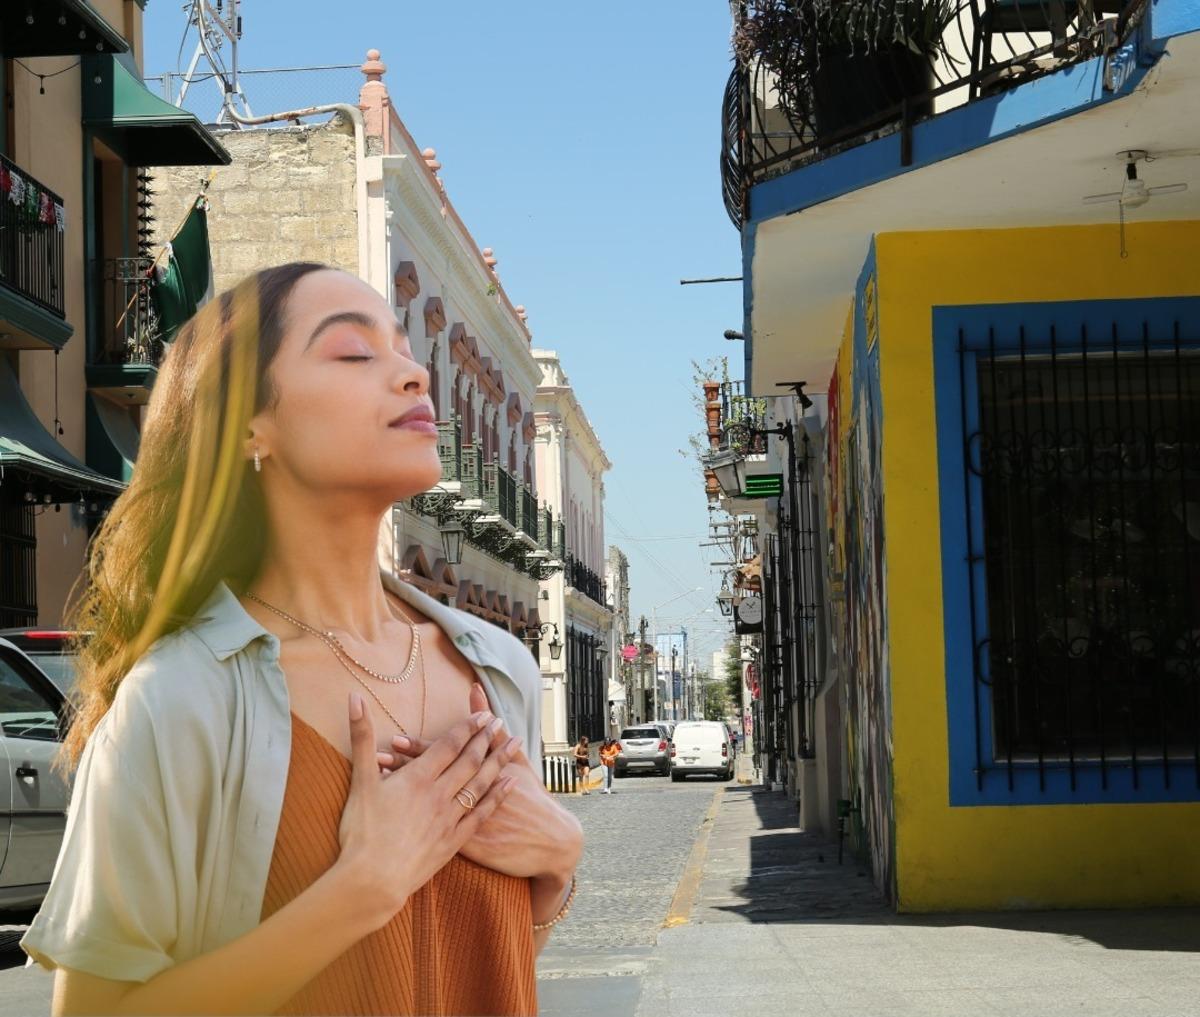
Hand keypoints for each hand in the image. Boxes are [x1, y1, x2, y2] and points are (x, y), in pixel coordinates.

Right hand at [336, 692, 518, 931]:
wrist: (372, 881)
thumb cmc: (361, 832)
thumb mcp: (359, 781)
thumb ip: (361, 737)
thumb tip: (355, 697)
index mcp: (418, 777)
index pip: (448, 745)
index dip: (467, 728)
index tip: (483, 714)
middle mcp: (439, 794)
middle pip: (469, 760)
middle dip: (486, 739)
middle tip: (501, 722)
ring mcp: (450, 818)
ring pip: (481, 783)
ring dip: (499, 761)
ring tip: (515, 744)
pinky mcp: (454, 841)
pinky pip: (482, 813)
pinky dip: (498, 796)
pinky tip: (511, 784)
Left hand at [378, 685, 583, 889]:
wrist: (549, 842)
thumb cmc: (532, 799)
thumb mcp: (518, 764)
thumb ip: (494, 734)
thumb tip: (478, 695)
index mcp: (480, 775)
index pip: (444, 758)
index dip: (418, 750)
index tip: (395, 739)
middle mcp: (468, 797)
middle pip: (430, 780)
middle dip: (403, 770)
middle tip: (378, 759)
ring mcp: (464, 823)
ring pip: (425, 806)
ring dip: (402, 796)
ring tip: (380, 785)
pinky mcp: (463, 847)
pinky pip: (431, 834)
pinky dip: (411, 825)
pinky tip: (392, 821)